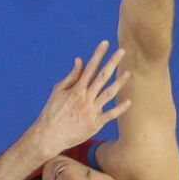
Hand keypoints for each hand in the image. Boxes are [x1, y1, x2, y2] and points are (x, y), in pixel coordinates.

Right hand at [30, 41, 130, 159]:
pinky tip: (129, 102)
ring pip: (108, 94)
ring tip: (129, 73)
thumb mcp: (58, 91)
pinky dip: (120, 109)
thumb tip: (80, 60)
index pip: (89, 68)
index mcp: (76, 89)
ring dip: (119, 83)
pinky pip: (110, 115)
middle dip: (112, 63)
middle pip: (102, 77)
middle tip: (122, 51)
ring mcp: (90, 111)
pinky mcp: (94, 124)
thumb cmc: (52, 112)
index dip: (98, 54)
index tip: (105, 43)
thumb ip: (71, 76)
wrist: (49, 136)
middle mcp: (85, 98)